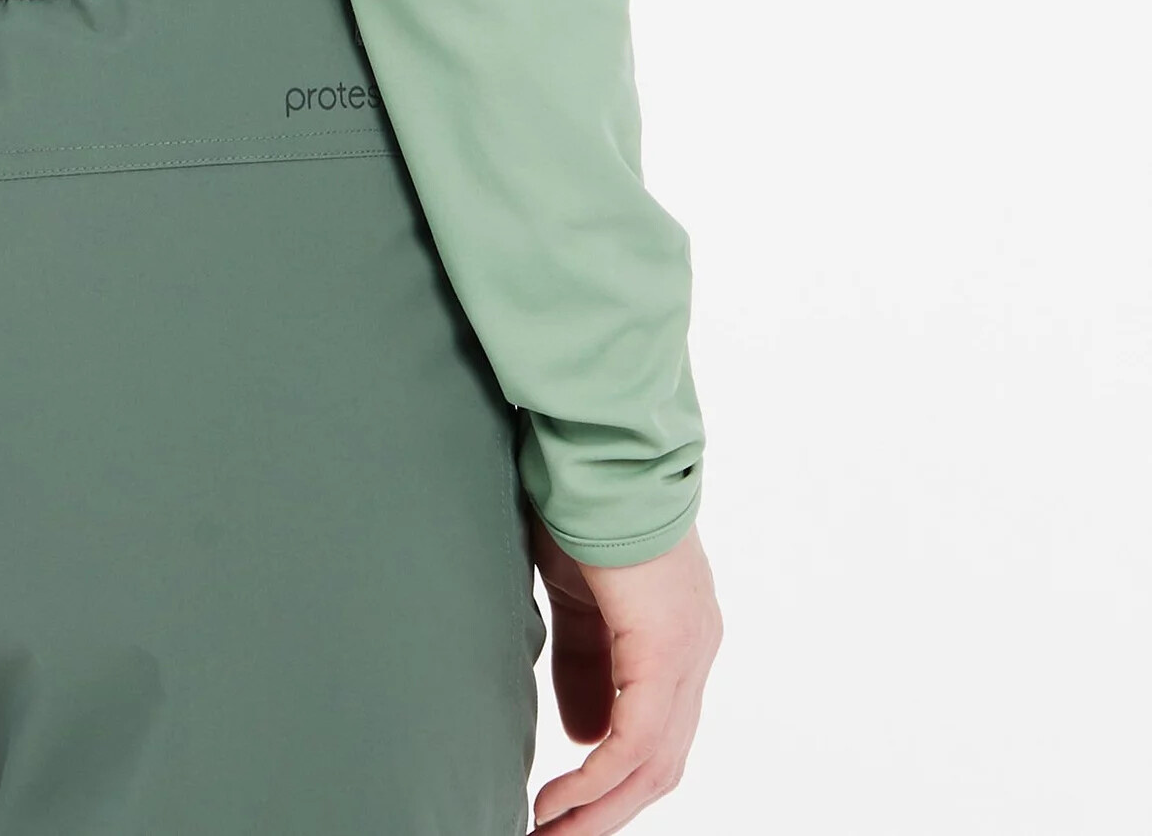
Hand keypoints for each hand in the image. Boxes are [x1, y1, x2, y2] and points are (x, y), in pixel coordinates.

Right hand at [531, 520, 720, 830]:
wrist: (594, 451)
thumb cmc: (579, 503)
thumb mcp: (576, 595)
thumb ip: (583, 660)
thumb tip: (581, 733)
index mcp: (676, 633)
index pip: (655, 730)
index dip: (612, 778)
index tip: (564, 809)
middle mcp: (694, 650)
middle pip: (661, 762)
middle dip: (608, 810)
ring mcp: (687, 652)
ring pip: (654, 763)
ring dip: (601, 809)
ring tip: (552, 835)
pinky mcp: (664, 651)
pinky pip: (636, 741)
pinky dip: (597, 780)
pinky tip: (559, 802)